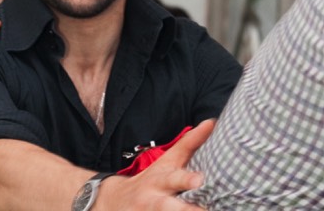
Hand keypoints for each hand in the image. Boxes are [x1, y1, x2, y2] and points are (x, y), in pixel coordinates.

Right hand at [94, 120, 214, 210]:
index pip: (174, 178)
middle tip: (204, 210)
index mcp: (160, 182)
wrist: (110, 204)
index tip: (201, 180)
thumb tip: (212, 122)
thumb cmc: (148, 182)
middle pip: (168, 209)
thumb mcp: (166, 163)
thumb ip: (190, 144)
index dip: (187, 180)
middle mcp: (153, 202)